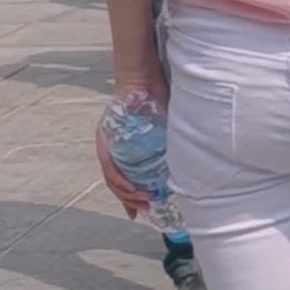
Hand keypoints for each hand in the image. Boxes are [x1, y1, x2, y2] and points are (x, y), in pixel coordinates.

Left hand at [96, 70, 168, 218]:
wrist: (144, 79)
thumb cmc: (156, 99)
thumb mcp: (166, 129)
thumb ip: (168, 146)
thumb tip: (185, 166)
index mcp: (126, 147)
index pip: (125, 178)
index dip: (131, 198)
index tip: (141, 209)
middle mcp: (113, 147)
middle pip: (117, 183)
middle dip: (131, 200)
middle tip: (145, 207)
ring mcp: (107, 143)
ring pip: (111, 178)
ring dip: (126, 194)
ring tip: (141, 200)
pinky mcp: (104, 137)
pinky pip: (108, 165)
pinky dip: (119, 180)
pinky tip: (130, 189)